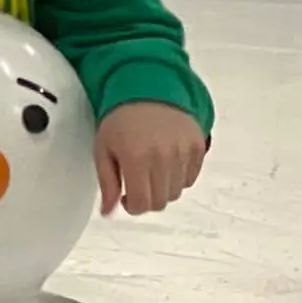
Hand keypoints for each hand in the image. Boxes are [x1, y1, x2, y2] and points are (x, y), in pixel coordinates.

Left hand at [96, 100, 207, 216]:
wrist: (149, 89)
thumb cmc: (121, 120)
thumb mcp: (103, 150)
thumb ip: (107, 184)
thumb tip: (108, 212)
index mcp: (137, 158)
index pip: (142, 204)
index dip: (132, 206)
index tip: (126, 197)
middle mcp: (164, 157)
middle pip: (160, 202)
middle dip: (146, 199)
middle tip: (137, 183)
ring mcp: (184, 152)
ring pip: (176, 192)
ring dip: (162, 189)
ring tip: (150, 170)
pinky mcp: (198, 147)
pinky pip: (190, 178)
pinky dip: (178, 178)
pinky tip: (165, 163)